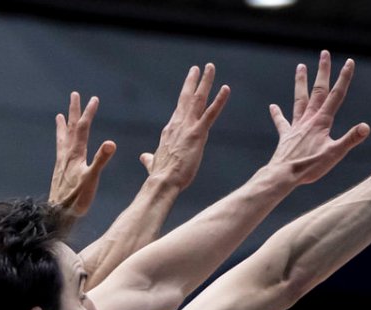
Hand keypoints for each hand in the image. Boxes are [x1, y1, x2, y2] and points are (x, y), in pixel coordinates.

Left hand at [49, 92, 116, 217]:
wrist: (58, 214)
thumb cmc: (76, 199)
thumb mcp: (91, 179)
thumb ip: (101, 160)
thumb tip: (111, 143)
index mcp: (76, 154)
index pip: (83, 128)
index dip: (89, 113)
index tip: (94, 99)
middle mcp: (66, 155)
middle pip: (70, 128)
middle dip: (74, 111)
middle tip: (74, 95)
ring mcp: (62, 162)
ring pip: (63, 138)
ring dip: (63, 125)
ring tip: (59, 115)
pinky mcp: (59, 171)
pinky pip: (60, 150)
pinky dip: (60, 141)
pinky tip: (61, 145)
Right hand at [141, 64, 229, 189]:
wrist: (162, 181)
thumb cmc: (160, 176)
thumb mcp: (154, 163)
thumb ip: (150, 158)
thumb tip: (144, 157)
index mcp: (169, 130)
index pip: (179, 110)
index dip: (184, 97)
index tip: (189, 86)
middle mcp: (177, 124)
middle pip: (187, 98)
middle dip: (192, 81)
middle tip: (198, 68)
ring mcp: (188, 127)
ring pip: (198, 99)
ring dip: (205, 82)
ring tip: (210, 67)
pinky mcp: (198, 134)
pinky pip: (211, 113)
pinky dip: (219, 100)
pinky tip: (226, 88)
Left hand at [267, 51, 370, 184]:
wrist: (283, 175)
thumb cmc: (309, 167)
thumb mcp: (334, 154)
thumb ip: (350, 139)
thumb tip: (366, 127)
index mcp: (322, 121)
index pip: (336, 95)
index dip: (343, 78)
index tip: (348, 61)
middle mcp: (308, 119)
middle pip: (317, 91)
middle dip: (322, 72)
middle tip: (324, 53)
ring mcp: (296, 126)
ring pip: (299, 99)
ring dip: (300, 82)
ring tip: (300, 66)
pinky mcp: (286, 136)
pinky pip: (282, 122)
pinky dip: (277, 114)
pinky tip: (272, 106)